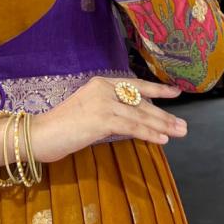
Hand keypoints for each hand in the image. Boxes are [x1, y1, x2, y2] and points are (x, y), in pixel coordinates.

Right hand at [30, 76, 186, 163]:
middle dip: (164, 115)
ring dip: (162, 125)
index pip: (134, 86)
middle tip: (183, 125)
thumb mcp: (88, 112)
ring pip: (140, 115)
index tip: (175, 93)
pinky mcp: (102, 119)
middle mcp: (103, 88)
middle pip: (141, 103)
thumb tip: (134, 119)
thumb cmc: (61, 127)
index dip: (157, 90)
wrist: (40, 134)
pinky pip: (132, 127)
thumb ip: (109, 111)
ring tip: (179, 132)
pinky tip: (163, 140)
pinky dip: (149, 134)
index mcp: (100, 83)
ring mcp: (103, 102)